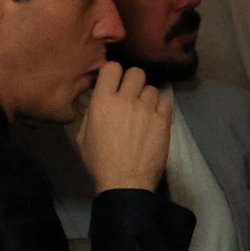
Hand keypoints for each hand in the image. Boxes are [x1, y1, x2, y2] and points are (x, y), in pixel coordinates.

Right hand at [72, 63, 170, 193]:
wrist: (125, 183)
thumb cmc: (100, 163)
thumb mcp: (83, 137)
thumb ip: (91, 113)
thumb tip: (98, 100)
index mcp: (102, 102)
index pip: (112, 67)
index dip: (114, 73)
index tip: (115, 82)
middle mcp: (125, 100)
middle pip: (136, 73)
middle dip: (134, 82)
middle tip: (132, 96)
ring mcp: (146, 110)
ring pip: (152, 88)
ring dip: (147, 97)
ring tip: (144, 112)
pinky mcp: (163, 121)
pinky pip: (166, 102)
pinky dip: (161, 107)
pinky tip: (154, 119)